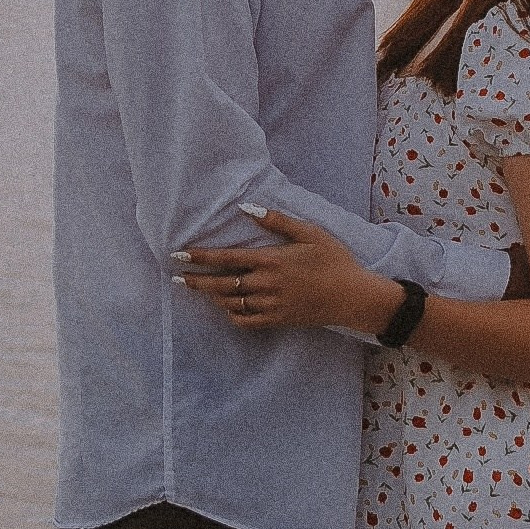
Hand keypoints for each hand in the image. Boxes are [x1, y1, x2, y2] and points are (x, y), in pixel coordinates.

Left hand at [174, 209, 399, 336]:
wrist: (353, 297)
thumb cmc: (334, 260)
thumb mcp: (310, 232)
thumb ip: (277, 220)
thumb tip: (247, 207)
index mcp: (271, 261)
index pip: (226, 259)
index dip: (200, 257)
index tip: (180, 254)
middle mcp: (266, 285)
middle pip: (221, 284)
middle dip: (196, 280)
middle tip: (176, 278)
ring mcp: (270, 305)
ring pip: (231, 303)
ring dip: (211, 296)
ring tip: (198, 289)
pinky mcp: (277, 320)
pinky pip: (246, 321)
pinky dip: (231, 315)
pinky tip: (225, 308)